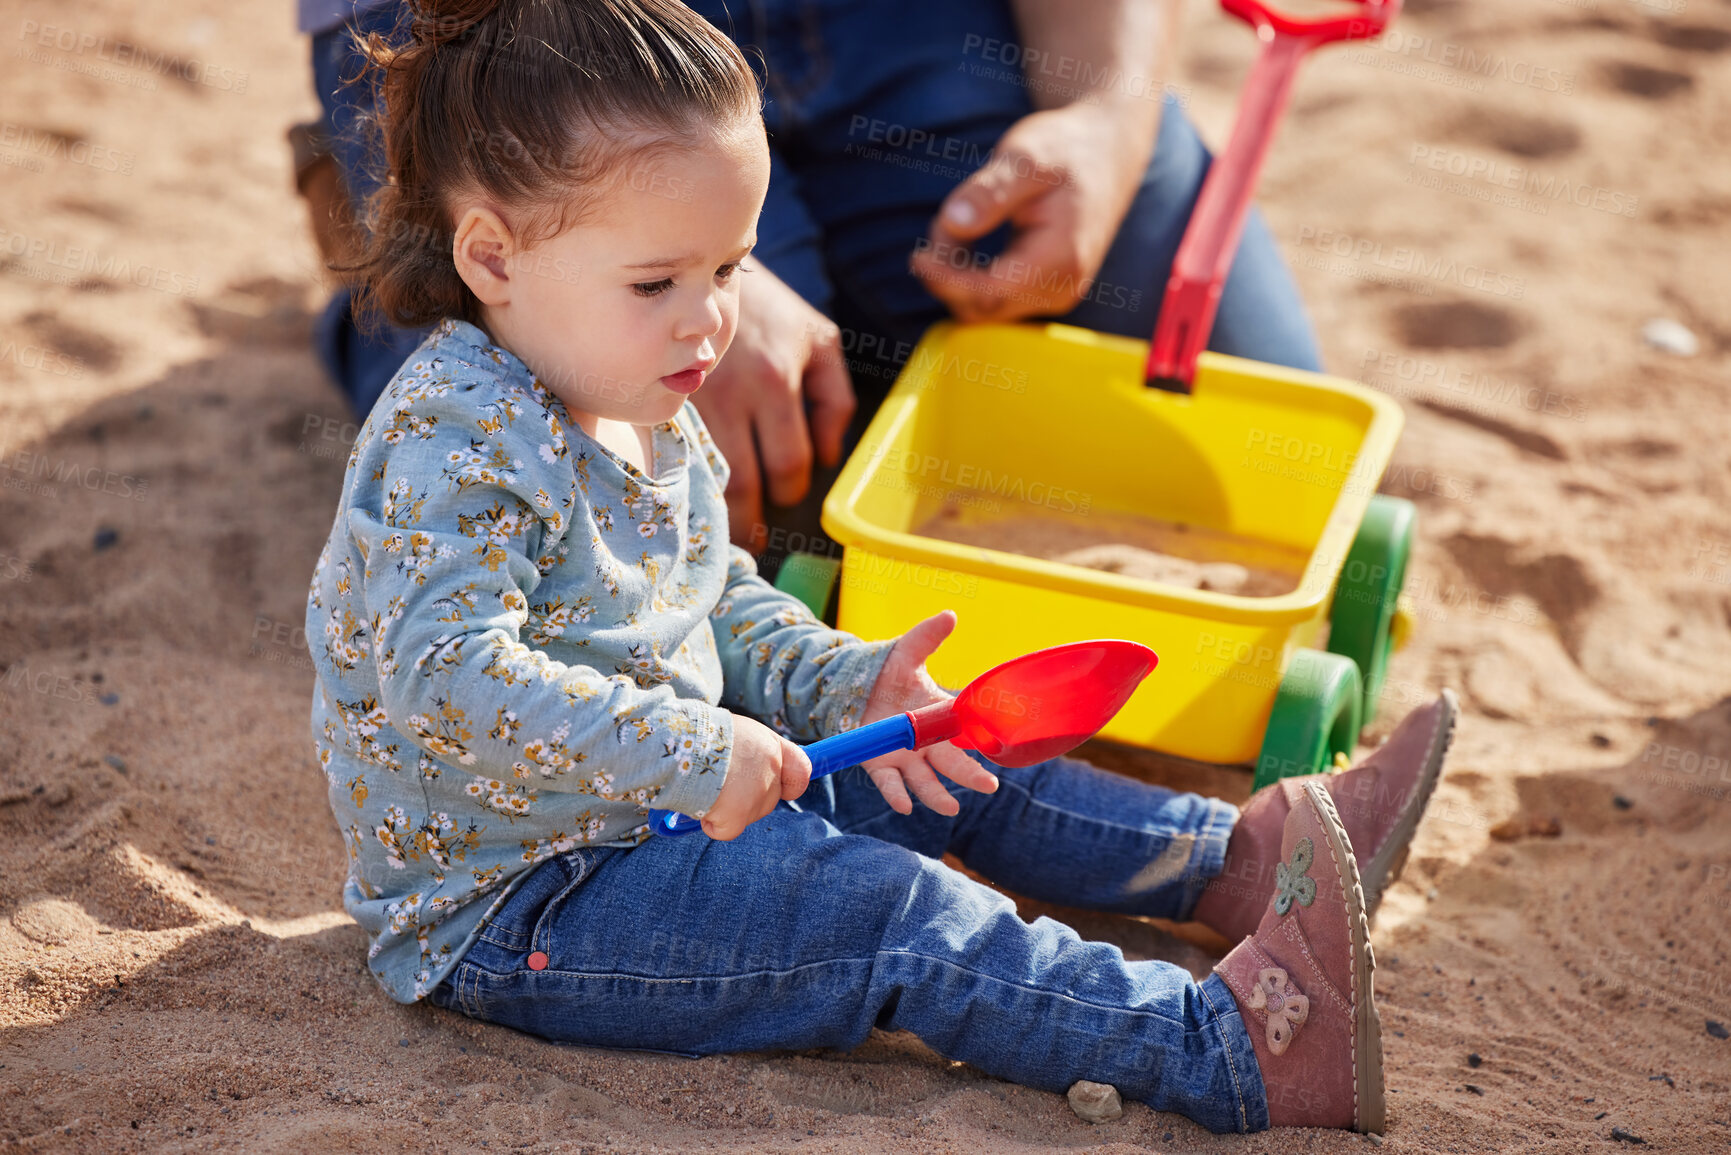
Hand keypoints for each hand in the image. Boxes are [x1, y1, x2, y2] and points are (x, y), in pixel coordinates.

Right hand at [692, 260, 855, 551]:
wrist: (699, 268)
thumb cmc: (767, 307)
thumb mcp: (818, 339)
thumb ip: (834, 398)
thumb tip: (830, 458)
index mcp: (776, 381)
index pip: (789, 463)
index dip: (791, 491)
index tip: (786, 497)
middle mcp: (732, 395)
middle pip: (743, 482)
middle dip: (753, 519)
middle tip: (756, 536)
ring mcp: (690, 398)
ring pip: (704, 477)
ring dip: (717, 512)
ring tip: (725, 529)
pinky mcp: (658, 397)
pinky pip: (671, 455)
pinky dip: (682, 482)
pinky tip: (688, 495)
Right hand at [703, 714, 811, 840]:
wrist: (678, 739)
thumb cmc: (701, 733)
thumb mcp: (737, 732)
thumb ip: (754, 752)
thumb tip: (752, 771)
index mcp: (771, 745)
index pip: (801, 770)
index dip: (792, 784)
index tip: (783, 789)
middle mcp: (770, 769)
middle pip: (769, 799)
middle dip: (747, 799)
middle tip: (719, 784)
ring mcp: (757, 793)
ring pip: (748, 815)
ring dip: (727, 809)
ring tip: (704, 786)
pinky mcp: (738, 814)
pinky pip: (728, 830)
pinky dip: (713, 824)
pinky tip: (699, 806)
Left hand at [858, 611, 999, 815]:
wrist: (854, 689)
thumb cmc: (889, 672)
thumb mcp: (907, 652)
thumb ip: (927, 637)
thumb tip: (950, 615)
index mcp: (939, 715)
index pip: (963, 730)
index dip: (979, 739)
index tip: (996, 749)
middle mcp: (926, 742)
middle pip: (951, 762)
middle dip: (970, 775)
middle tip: (989, 786)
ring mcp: (904, 758)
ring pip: (925, 781)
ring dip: (937, 795)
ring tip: (950, 808)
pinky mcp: (879, 766)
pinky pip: (890, 785)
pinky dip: (897, 795)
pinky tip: (905, 806)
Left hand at [910, 101, 1155, 322]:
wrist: (1108, 151)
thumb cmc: (1067, 148)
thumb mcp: (1026, 157)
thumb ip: (991, 191)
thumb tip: (953, 223)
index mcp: (1061, 258)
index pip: (989, 293)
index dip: (947, 281)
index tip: (918, 255)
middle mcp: (1062, 288)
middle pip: (982, 308)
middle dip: (949, 274)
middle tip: (941, 223)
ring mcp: (1056, 294)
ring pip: (985, 308)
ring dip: (957, 275)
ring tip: (958, 223)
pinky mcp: (1046, 291)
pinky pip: (995, 300)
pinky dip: (971, 276)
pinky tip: (967, 240)